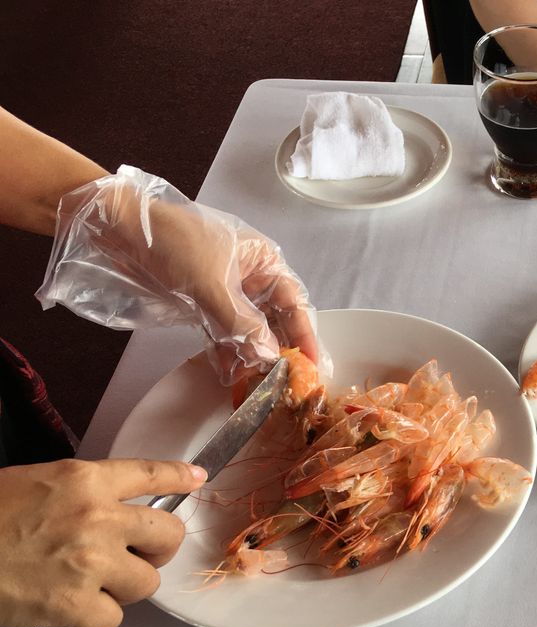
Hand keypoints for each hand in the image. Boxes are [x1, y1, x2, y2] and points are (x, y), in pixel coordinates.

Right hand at [0, 458, 205, 626]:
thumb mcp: (34, 484)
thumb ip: (80, 493)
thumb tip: (113, 510)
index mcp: (84, 480)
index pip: (150, 473)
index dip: (178, 476)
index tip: (196, 478)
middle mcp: (98, 518)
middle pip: (168, 537)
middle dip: (157, 550)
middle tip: (135, 556)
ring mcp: (90, 563)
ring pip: (146, 584)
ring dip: (125, 588)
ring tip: (91, 584)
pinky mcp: (75, 605)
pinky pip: (114, 619)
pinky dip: (95, 618)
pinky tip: (71, 608)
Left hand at [37, 166, 320, 385]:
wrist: (118, 226)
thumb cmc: (172, 243)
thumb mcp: (211, 285)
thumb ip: (242, 324)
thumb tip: (270, 356)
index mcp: (263, 262)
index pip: (294, 303)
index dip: (304, 335)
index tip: (312, 365)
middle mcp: (251, 276)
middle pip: (274, 319)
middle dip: (279, 349)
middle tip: (286, 382)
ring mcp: (226, 290)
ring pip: (249, 328)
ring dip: (252, 354)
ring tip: (259, 383)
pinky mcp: (203, 301)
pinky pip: (224, 331)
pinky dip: (228, 350)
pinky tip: (232, 372)